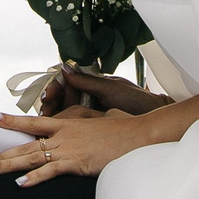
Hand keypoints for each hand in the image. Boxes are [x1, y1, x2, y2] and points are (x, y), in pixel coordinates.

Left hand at [0, 105, 167, 186]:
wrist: (136, 136)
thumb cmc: (121, 129)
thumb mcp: (98, 119)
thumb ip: (85, 120)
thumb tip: (87, 120)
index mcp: (66, 124)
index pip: (32, 122)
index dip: (11, 120)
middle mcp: (63, 135)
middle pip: (27, 143)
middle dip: (6, 151)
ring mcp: (68, 149)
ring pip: (33, 156)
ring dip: (12, 165)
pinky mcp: (76, 163)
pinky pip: (51, 170)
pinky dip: (35, 177)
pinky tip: (21, 183)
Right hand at [39, 64, 171, 116]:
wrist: (153, 118)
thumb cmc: (136, 100)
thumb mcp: (110, 89)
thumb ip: (86, 81)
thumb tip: (65, 68)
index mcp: (91, 85)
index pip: (65, 84)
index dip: (54, 89)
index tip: (48, 95)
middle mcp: (87, 98)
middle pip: (60, 99)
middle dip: (50, 102)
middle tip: (45, 108)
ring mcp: (88, 113)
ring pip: (62, 113)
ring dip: (51, 115)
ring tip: (45, 120)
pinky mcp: (90, 127)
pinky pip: (71, 126)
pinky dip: (60, 127)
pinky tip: (54, 130)